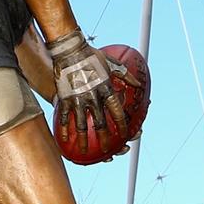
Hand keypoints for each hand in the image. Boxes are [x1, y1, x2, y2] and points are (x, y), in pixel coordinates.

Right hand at [47, 28, 138, 155]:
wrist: (69, 50)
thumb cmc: (92, 55)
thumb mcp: (112, 62)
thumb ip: (126, 75)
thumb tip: (139, 85)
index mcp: (106, 89)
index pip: (117, 112)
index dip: (122, 125)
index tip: (126, 135)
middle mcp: (93, 97)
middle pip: (100, 124)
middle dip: (105, 139)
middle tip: (107, 151)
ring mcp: (77, 99)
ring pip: (81, 125)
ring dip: (84, 141)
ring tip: (84, 153)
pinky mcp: (64, 98)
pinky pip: (65, 117)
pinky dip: (64, 129)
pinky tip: (64, 140)